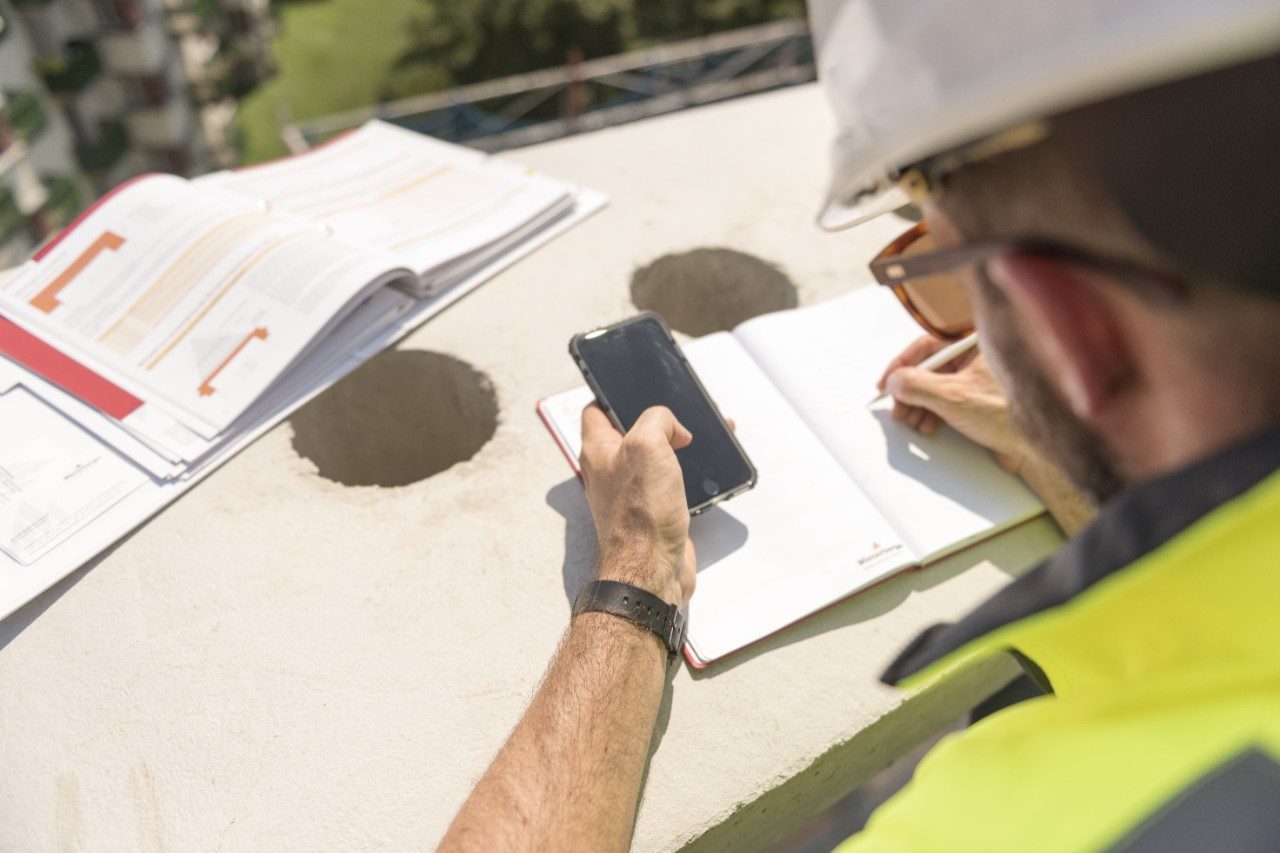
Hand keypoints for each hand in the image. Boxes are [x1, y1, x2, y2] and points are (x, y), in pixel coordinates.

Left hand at [579, 404, 695, 606]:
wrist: (652, 570)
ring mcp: (633, 492)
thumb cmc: (640, 513)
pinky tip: (708, 469)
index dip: (612, 394)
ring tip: (705, 433)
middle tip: (682, 412)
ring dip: (678, 444)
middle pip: (631, 431)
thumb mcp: (646, 445)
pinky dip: (689, 472)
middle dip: (659, 419)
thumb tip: (674, 428)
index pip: (595, 410)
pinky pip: (671, 482)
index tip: (634, 386)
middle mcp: (612, 470)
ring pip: (656, 457)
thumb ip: (657, 420)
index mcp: (599, 449)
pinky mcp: (656, 512)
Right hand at [878, 335, 1096, 533]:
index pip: (927, 345)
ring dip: (919, 405)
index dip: (902, 365)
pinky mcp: (982, 401)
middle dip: (910, 390)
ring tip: (912, 422)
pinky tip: (930, 427)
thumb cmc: (1008, 413)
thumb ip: (917, 385)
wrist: (1040, 444)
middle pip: (930, 368)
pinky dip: (934, 414)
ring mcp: (980, 379)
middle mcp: (977, 358)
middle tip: (897, 409)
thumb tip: (896, 381)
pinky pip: (949, 401)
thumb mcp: (953, 397)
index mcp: (974, 345)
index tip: (887, 383)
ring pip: (937, 386)